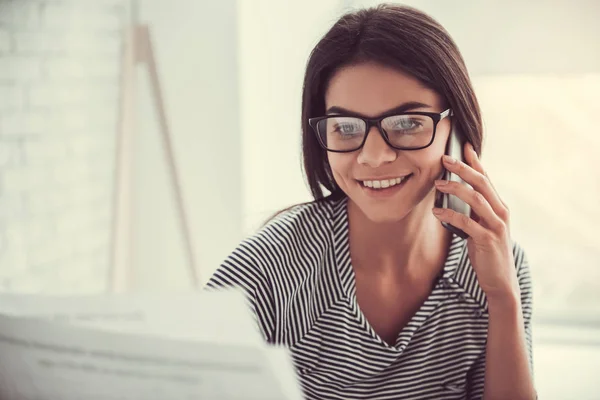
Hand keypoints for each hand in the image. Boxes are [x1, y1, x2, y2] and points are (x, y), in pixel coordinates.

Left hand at [432, 142, 519, 300]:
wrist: (500, 281)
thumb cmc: (487, 252)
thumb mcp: (481, 227)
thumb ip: (473, 211)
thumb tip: (453, 195)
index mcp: (498, 207)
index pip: (486, 179)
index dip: (475, 162)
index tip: (464, 146)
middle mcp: (500, 212)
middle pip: (481, 183)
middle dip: (463, 168)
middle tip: (444, 159)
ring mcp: (496, 226)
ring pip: (476, 199)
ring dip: (455, 189)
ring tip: (438, 184)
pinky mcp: (487, 240)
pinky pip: (467, 223)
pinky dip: (450, 216)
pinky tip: (437, 212)